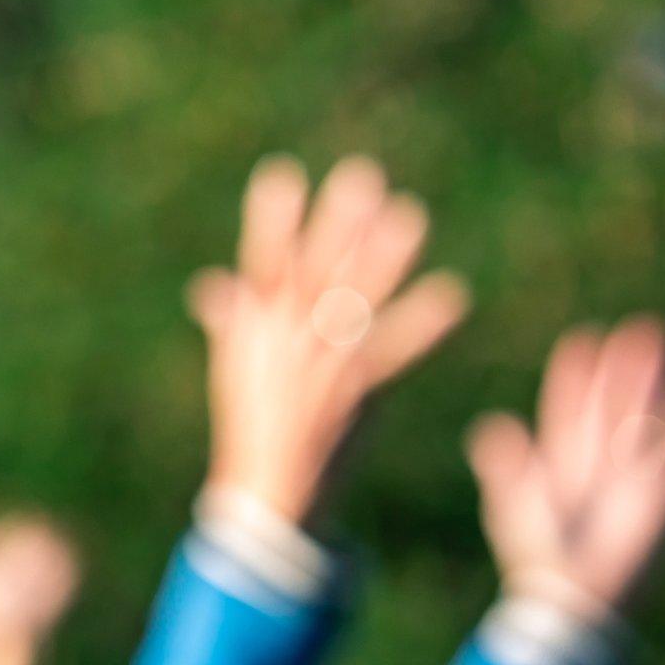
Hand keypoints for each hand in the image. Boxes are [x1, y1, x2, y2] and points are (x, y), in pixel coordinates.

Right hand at [188, 155, 469, 524]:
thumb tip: (211, 285)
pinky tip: (453, 295)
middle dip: (338, 223)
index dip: (270, 219)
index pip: (261, 262)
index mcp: (255, 327)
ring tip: (410, 216)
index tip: (282, 174)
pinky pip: (397, 350)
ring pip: (356, 298)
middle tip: (362, 176)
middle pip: (316, 269)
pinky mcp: (361, 390)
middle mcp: (289, 338)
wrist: (272, 491)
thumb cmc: (250, 425)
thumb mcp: (233, 367)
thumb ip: (230, 319)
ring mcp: (326, 363)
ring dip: (385, 257)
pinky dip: (424, 324)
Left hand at [467, 318, 664, 613]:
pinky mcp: (664, 505)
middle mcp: (601, 463)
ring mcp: (634, 480)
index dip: (578, 376)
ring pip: (653, 423)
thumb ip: (503, 464)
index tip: (583, 341)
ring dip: (664, 390)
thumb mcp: (511, 503)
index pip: (571, 407)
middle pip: (618, 405)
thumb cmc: (536, 554)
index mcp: (561, 459)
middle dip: (629, 370)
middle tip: (641, 329)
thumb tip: (493, 425)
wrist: (570, 600)